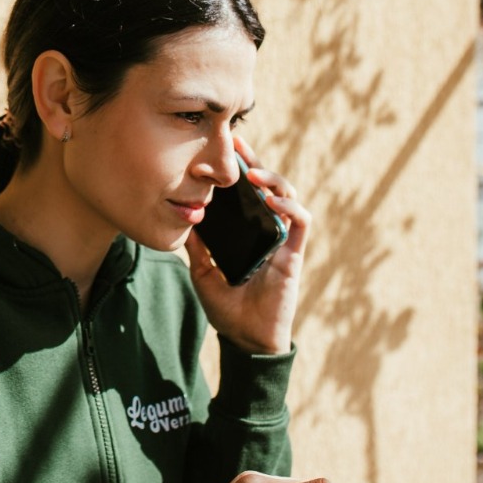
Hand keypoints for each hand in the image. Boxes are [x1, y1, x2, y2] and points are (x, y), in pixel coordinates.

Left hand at [185, 135, 311, 355]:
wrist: (245, 339)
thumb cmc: (228, 309)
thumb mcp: (202, 271)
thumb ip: (197, 246)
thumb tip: (182, 217)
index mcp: (248, 232)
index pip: (247, 193)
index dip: (240, 168)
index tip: (226, 146)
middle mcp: (268, 231)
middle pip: (268, 187)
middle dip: (255, 162)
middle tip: (238, 143)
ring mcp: (283, 240)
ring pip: (288, 197)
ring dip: (273, 181)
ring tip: (253, 174)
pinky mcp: (294, 254)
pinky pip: (301, 222)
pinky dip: (289, 207)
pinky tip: (272, 200)